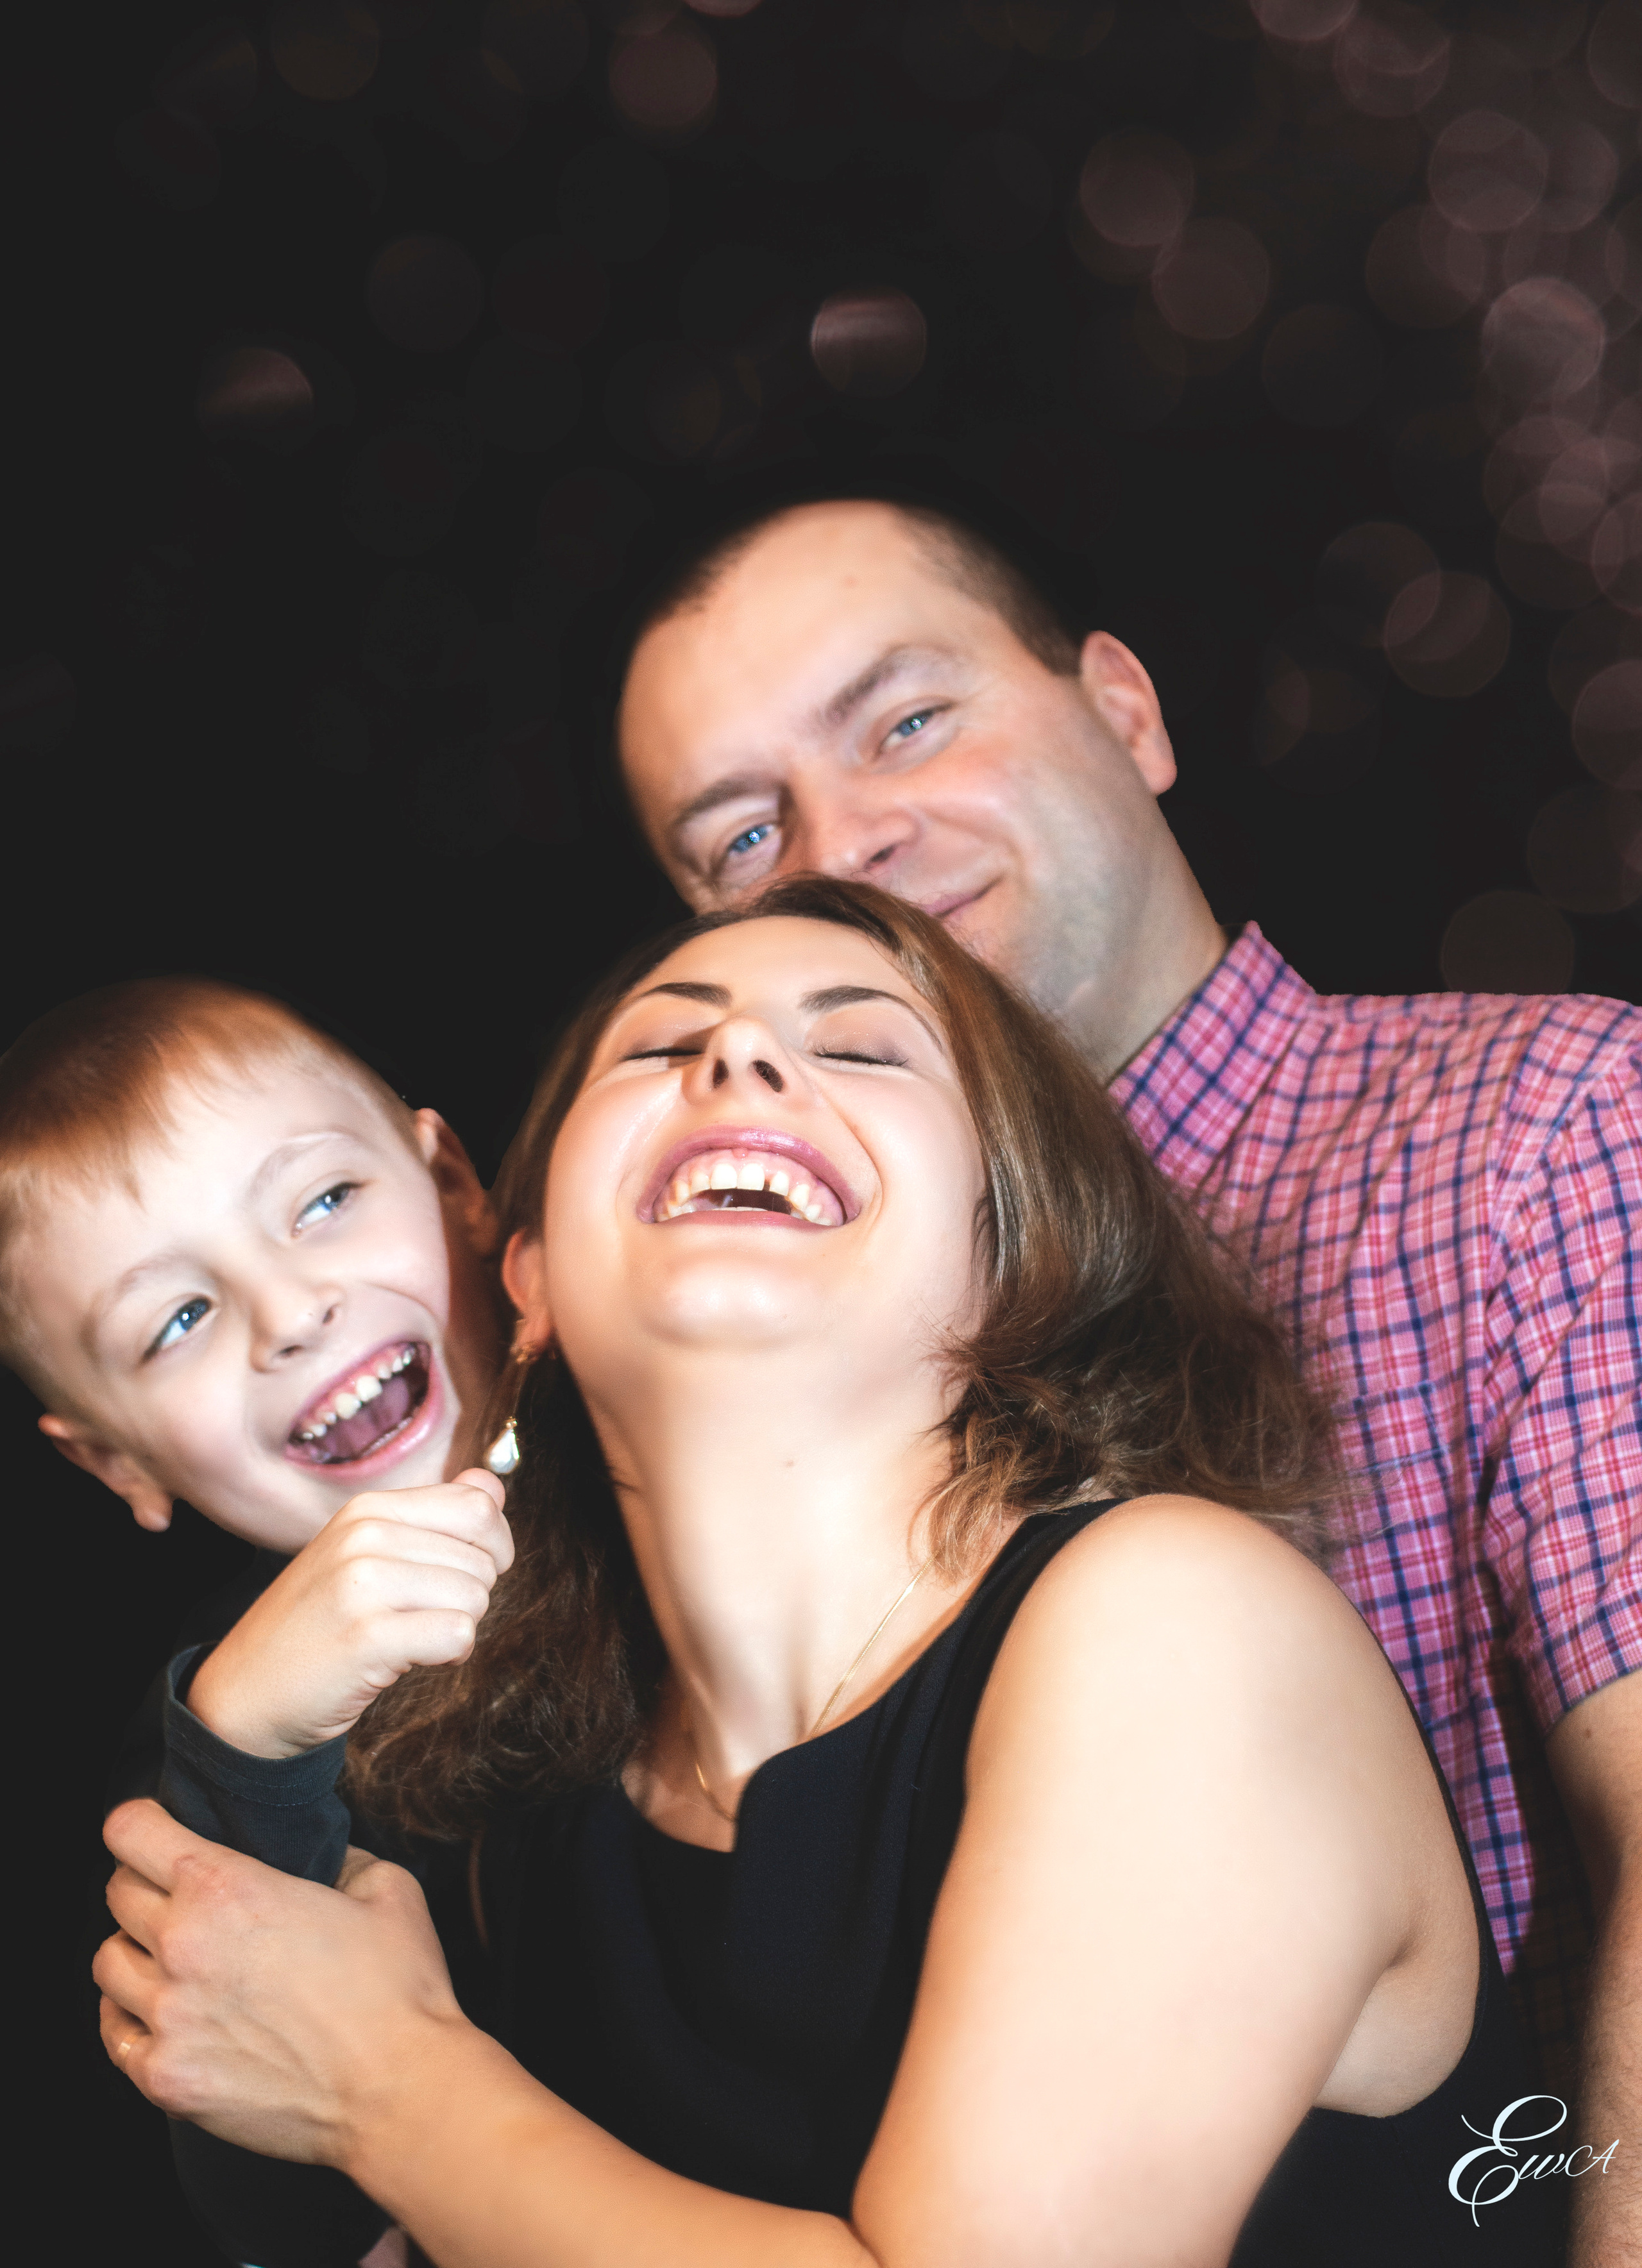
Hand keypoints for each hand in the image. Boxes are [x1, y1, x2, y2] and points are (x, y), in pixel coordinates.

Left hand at [96, 1800, 464, 2166]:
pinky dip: (130, 2016)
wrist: (397, 2090)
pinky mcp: (164, 2078)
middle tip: (180, 1895)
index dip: (143, 1822)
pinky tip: (162, 2012)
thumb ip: (338, 1856)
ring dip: (136, 1951)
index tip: (157, 1829)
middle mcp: (183, 1945)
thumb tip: (318, 1856)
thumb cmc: (397, 1989)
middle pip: (117, 1893)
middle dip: (145, 1884)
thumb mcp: (385, 1888)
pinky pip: (115, 2034)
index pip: (131, 1831)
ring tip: (172, 1959)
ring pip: (107, 1962)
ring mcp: (167, 2017)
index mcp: (228, 1887)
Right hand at [186, 1468, 511, 1756]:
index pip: (478, 1501)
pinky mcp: (367, 1636)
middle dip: (473, 1595)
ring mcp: (362, 1583)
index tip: (463, 1575)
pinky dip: (451, 1654)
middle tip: (425, 1616)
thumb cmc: (317, 1626)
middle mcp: (365, 1534)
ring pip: (476, 1596)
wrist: (244, 1694)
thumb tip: (492, 1485)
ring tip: (412, 1637)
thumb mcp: (366, 1555)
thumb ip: (433, 1518)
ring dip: (458, 1627)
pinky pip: (458, 1635)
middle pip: (483, 1556)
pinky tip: (414, 1659)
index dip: (493, 1545)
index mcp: (369, 1508)